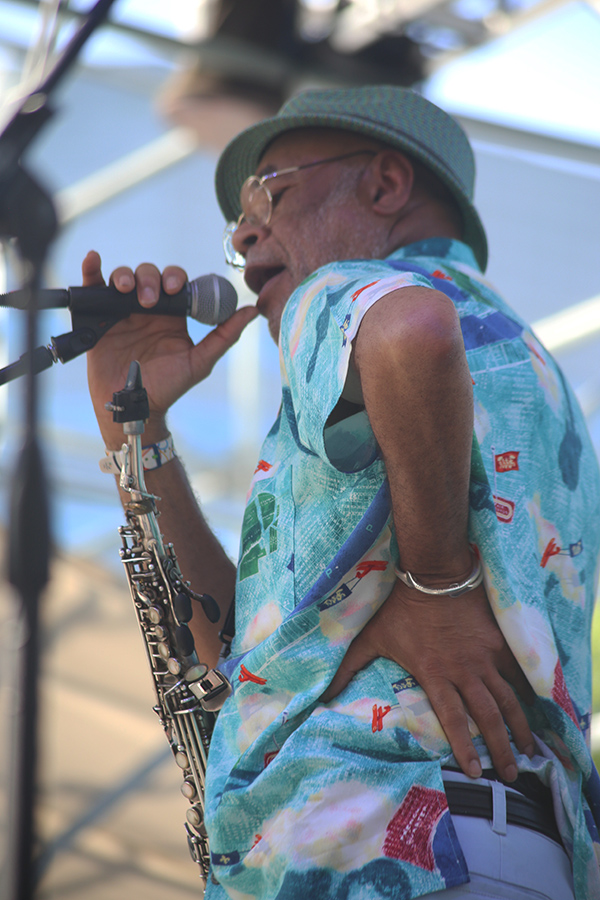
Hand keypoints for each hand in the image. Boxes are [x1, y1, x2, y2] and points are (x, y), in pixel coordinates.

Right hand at [83, 251, 257, 446]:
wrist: (133, 406)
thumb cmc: (168, 387)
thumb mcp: (200, 361)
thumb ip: (225, 336)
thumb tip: (253, 310)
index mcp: (172, 315)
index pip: (175, 282)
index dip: (174, 278)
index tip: (175, 288)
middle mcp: (147, 309)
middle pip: (148, 275)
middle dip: (149, 279)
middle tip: (149, 300)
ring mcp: (121, 312)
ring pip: (122, 278)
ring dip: (124, 276)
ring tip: (124, 291)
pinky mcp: (97, 317)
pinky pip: (92, 287)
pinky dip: (91, 270)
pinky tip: (93, 260)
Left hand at [321, 580, 535, 781]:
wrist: (434, 575)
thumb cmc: (400, 608)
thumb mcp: (371, 638)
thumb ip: (348, 667)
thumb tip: (320, 696)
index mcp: (435, 674)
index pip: (454, 719)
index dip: (466, 748)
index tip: (476, 774)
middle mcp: (464, 671)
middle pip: (489, 717)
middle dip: (501, 748)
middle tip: (510, 774)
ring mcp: (484, 657)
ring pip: (508, 699)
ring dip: (520, 727)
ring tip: (528, 751)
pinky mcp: (497, 642)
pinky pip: (516, 673)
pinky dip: (527, 692)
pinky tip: (535, 709)